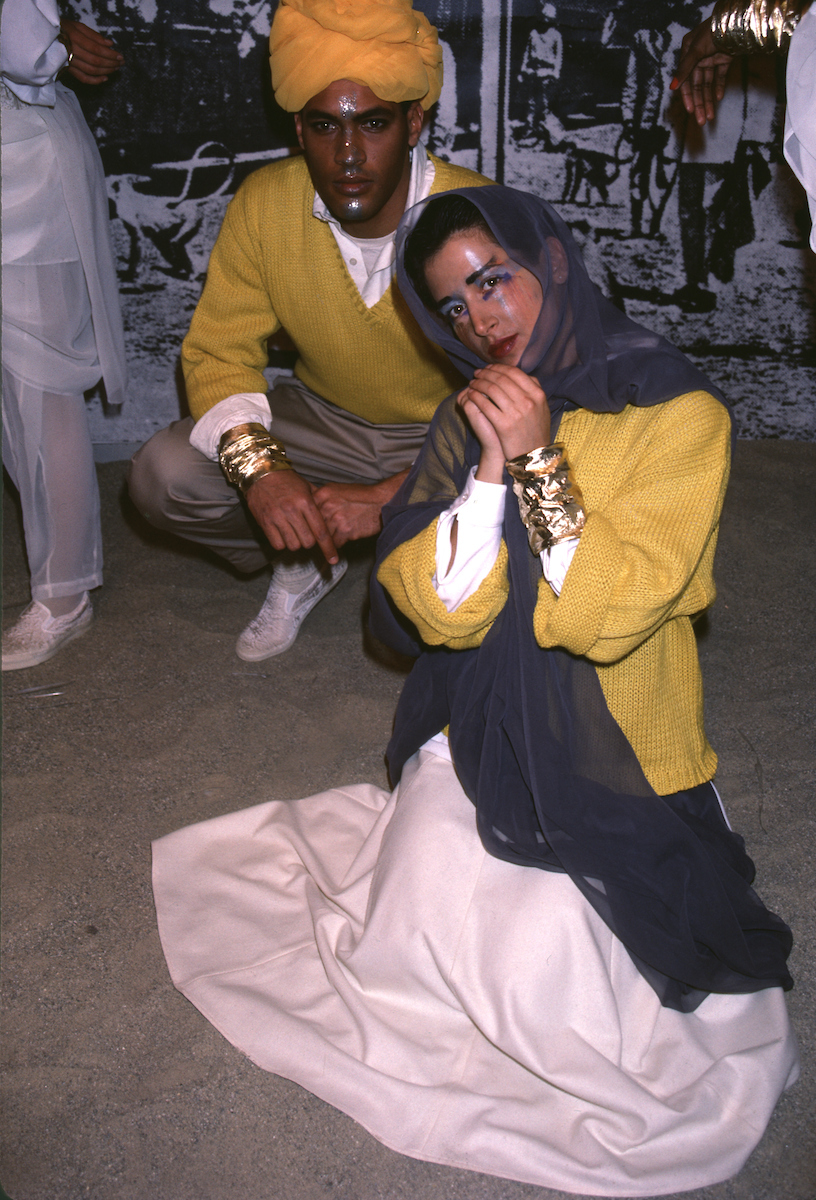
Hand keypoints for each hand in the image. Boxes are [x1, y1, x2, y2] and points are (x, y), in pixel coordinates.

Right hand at [60, 20, 123, 84]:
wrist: (44, 38)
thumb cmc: (63, 29)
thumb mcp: (77, 26)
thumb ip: (93, 35)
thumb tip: (110, 44)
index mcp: (74, 37)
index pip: (96, 49)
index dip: (110, 54)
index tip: (120, 56)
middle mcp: (72, 51)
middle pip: (96, 61)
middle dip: (111, 63)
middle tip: (121, 63)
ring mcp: (69, 62)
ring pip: (91, 70)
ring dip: (106, 71)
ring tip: (115, 68)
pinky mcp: (68, 70)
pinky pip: (83, 78)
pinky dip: (95, 80)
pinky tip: (105, 78)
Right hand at [246, 469, 338, 563]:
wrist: (261, 472)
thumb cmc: (286, 480)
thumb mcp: (306, 487)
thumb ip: (319, 502)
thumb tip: (332, 517)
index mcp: (306, 502)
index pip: (321, 531)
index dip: (328, 548)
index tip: (333, 559)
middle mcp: (292, 510)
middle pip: (308, 542)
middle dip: (310, 542)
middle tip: (307, 535)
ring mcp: (277, 517)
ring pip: (293, 545)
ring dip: (296, 543)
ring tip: (294, 533)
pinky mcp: (265, 522)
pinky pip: (277, 544)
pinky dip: (282, 543)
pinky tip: (283, 534)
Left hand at [311, 470, 409, 545]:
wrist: (381, 501)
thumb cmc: (362, 496)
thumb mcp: (338, 489)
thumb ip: (323, 499)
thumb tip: (310, 511)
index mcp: (323, 493)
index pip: (307, 512)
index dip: (308, 521)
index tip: (308, 528)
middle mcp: (327, 505)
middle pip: (313, 525)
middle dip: (317, 532)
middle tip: (318, 538)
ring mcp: (335, 518)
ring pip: (323, 536)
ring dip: (329, 539)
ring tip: (336, 536)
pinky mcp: (345, 530)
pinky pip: (335, 543)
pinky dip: (339, 544)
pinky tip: (345, 538)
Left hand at [458, 365, 550, 483]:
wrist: (534, 456)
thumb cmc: (536, 431)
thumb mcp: (542, 408)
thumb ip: (534, 389)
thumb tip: (522, 374)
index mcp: (537, 394)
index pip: (515, 373)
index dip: (499, 368)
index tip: (489, 368)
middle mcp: (528, 401)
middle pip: (501, 379)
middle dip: (486, 373)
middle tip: (477, 373)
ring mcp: (515, 413)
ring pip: (492, 389)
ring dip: (479, 383)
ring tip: (473, 383)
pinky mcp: (503, 425)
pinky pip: (485, 404)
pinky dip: (476, 396)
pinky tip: (471, 395)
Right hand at [671, 20, 732, 126]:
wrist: (736, 21)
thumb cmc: (713, 31)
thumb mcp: (695, 50)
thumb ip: (684, 69)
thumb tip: (671, 87)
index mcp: (688, 52)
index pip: (685, 80)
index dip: (688, 96)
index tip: (691, 111)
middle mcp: (698, 56)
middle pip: (697, 85)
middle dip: (700, 103)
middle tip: (701, 121)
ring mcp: (711, 57)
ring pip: (708, 83)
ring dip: (709, 100)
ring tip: (710, 116)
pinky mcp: (724, 57)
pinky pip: (720, 76)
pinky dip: (719, 87)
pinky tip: (718, 99)